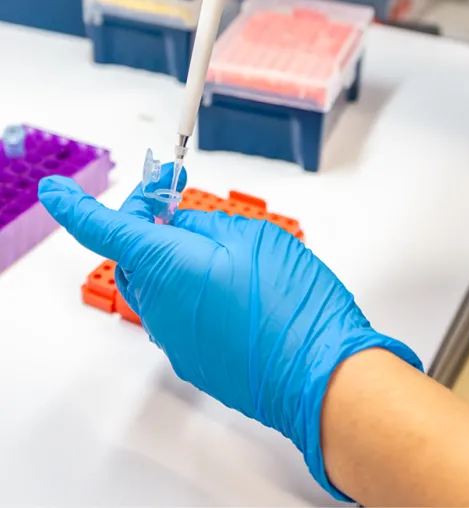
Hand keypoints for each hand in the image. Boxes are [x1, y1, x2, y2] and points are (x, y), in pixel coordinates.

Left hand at [39, 168, 422, 498]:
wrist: (316, 372)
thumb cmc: (290, 304)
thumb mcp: (251, 237)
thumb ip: (205, 225)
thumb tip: (179, 227)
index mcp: (167, 264)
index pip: (104, 229)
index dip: (76, 206)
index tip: (57, 191)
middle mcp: (159, 304)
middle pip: (133, 254)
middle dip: (149, 224)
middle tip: (177, 202)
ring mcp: (174, 336)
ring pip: (158, 284)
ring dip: (176, 259)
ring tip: (224, 248)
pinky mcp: (192, 357)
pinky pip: (178, 312)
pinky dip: (193, 290)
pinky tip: (234, 287)